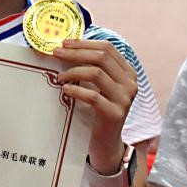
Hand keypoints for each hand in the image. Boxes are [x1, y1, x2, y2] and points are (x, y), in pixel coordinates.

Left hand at [51, 39, 136, 174]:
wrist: (106, 143)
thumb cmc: (98, 112)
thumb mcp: (100, 87)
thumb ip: (92, 69)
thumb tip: (67, 49)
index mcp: (128, 73)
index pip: (107, 48)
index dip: (85, 43)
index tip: (65, 43)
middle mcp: (130, 83)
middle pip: (101, 57)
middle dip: (76, 53)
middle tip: (56, 54)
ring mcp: (124, 99)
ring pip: (97, 73)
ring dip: (73, 71)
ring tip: (59, 76)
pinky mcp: (114, 114)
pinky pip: (92, 96)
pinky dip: (76, 90)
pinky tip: (65, 89)